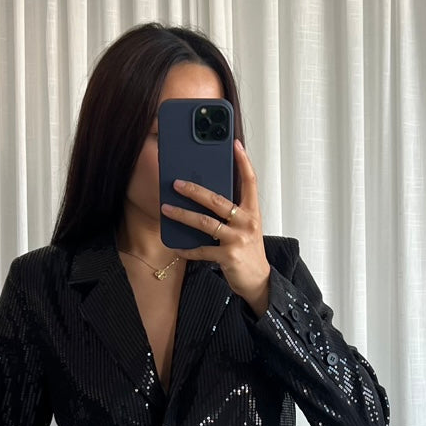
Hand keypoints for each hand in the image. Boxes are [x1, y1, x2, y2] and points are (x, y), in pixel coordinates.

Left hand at [160, 138, 270, 314]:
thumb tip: (206, 196)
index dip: (243, 162)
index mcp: (252, 212)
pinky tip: (176, 246)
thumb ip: (232, 212)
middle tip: (176, 183)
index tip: (235, 144)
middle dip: (195, 190)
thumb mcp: (246, 227)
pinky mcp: (228, 257)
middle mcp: (247, 223)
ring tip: (166, 209)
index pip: (250, 182)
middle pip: (218, 201)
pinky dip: (187, 249)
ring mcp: (238, 240)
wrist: (259, 281)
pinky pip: (202, 250)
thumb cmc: (248, 251)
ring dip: (183, 215)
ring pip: (205, 223)